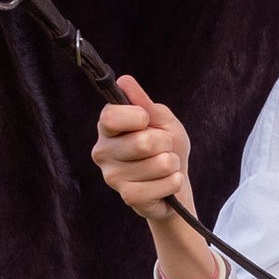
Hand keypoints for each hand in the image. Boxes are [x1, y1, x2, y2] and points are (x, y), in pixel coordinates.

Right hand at [93, 78, 221, 278]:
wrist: (175, 180)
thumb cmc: (166, 146)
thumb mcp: (161, 120)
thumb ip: (145, 103)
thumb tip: (125, 81)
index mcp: (107, 128)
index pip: (111, 117)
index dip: (136, 117)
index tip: (146, 120)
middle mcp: (103, 152)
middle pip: (143, 142)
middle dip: (165, 143)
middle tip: (162, 148)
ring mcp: (113, 177)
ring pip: (159, 164)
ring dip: (172, 163)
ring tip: (165, 166)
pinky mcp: (128, 197)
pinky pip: (164, 184)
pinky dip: (174, 182)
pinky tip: (167, 184)